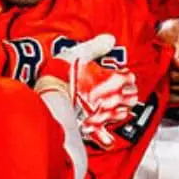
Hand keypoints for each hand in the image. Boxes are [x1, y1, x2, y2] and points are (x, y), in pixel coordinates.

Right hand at [37, 34, 139, 149]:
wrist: (49, 96)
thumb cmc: (62, 74)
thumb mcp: (78, 53)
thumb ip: (95, 46)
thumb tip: (110, 39)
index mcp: (110, 79)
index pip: (128, 78)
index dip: (128, 78)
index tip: (126, 76)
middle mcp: (110, 97)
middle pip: (129, 98)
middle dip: (129, 95)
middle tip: (127, 94)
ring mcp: (102, 113)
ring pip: (121, 115)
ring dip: (122, 112)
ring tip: (121, 110)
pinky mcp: (91, 126)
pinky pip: (103, 136)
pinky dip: (107, 139)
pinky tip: (109, 139)